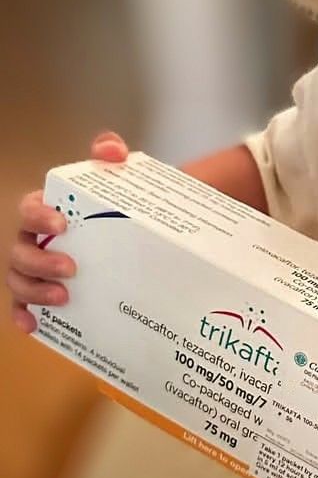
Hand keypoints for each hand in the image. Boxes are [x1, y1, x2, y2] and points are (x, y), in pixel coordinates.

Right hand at [7, 131, 128, 333]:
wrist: (138, 226)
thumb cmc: (116, 200)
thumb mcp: (118, 173)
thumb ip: (111, 153)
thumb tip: (112, 151)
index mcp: (48, 210)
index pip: (30, 208)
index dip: (39, 216)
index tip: (61, 225)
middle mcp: (36, 239)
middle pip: (21, 249)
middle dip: (40, 260)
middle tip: (71, 268)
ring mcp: (38, 267)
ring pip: (19, 278)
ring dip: (34, 290)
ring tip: (63, 297)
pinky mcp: (45, 290)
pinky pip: (24, 305)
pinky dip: (24, 315)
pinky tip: (34, 326)